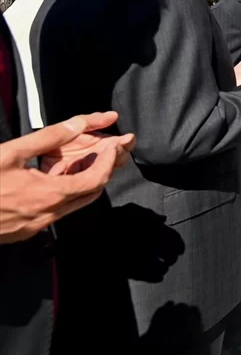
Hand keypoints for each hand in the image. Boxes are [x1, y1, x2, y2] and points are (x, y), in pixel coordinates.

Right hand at [1, 113, 127, 243]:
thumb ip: (48, 137)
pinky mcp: (24, 232)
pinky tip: (55, 176)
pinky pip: (55, 211)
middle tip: (105, 150)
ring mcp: (36, 227)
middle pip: (90, 195)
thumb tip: (79, 123)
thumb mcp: (11, 152)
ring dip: (83, 182)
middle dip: (102, 171)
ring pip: (73, 205)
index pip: (96, 180)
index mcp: (50, 196)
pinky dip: (64, 193)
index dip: (108, 161)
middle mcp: (48, 216)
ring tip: (83, 159)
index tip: (114, 145)